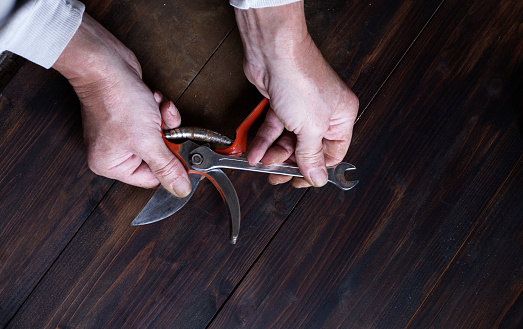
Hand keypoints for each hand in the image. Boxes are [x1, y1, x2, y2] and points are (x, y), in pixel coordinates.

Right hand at [53, 14, 191, 196]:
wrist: (107, 63)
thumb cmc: (116, 100)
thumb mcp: (148, 141)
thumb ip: (167, 167)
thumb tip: (181, 189)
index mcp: (110, 164)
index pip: (151, 178)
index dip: (170, 167)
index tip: (186, 157)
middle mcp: (114, 150)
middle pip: (157, 156)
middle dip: (167, 138)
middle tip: (169, 129)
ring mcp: (123, 131)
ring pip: (160, 135)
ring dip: (165, 121)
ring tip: (158, 109)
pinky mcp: (132, 113)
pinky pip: (156, 119)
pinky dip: (160, 109)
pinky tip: (154, 99)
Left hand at [235, 2, 358, 187]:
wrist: (272, 52)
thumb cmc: (299, 78)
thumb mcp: (310, 128)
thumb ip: (312, 156)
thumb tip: (317, 177)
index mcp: (341, 117)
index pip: (332, 153)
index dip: (316, 170)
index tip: (300, 181)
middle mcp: (323, 113)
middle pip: (307, 149)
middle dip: (290, 163)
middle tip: (277, 175)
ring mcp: (301, 108)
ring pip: (288, 140)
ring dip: (274, 154)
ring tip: (263, 162)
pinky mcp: (281, 104)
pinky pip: (273, 129)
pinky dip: (264, 141)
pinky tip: (255, 152)